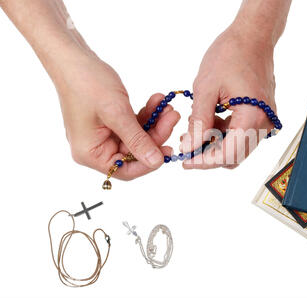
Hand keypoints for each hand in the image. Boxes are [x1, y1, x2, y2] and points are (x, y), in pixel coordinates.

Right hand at [55, 53, 179, 179]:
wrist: (73, 57)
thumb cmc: (87, 83)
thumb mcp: (117, 113)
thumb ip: (137, 140)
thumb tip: (156, 162)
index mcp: (90, 153)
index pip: (125, 170)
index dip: (148, 163)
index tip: (168, 150)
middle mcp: (96, 149)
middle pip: (134, 153)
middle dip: (156, 135)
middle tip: (172, 117)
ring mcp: (103, 136)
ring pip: (137, 138)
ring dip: (154, 123)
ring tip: (167, 107)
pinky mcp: (110, 123)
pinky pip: (134, 125)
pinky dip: (146, 115)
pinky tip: (156, 101)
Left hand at [180, 25, 276, 168]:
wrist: (253, 36)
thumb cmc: (231, 54)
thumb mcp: (206, 88)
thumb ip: (199, 122)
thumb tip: (190, 147)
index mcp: (252, 116)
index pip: (228, 154)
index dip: (204, 161)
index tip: (185, 160)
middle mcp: (264, 124)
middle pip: (235, 156)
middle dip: (209, 155)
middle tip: (187, 145)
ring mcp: (265, 121)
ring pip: (238, 148)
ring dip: (215, 145)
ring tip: (194, 129)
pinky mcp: (262, 116)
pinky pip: (242, 135)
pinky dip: (224, 135)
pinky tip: (209, 121)